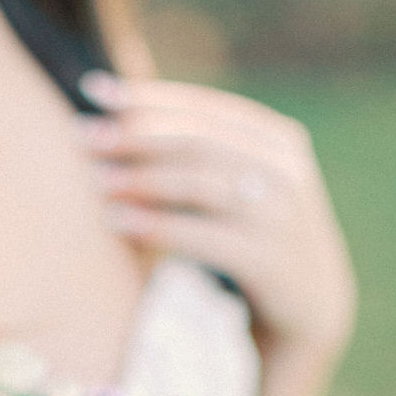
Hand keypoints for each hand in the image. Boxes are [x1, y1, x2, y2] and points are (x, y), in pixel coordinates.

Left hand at [77, 71, 357, 357]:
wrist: (311, 306)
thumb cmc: (254, 240)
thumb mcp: (240, 189)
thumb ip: (201, 156)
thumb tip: (122, 118)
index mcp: (276, 140)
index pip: (203, 109)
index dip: (147, 97)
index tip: (93, 90)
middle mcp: (283, 170)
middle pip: (199, 142)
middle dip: (136, 136)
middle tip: (83, 136)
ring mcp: (281, 215)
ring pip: (202, 184)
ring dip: (143, 178)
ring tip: (95, 180)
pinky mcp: (270, 261)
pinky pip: (205, 236)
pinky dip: (158, 225)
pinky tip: (118, 221)